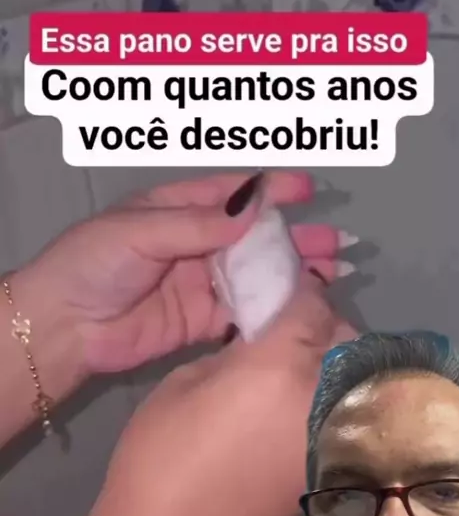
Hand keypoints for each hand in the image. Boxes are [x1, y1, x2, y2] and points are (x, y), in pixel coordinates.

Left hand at [17, 171, 347, 374]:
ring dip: (291, 274)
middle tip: (337, 242)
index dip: (271, 190)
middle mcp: (195, 244)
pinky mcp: (200, 322)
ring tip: (332, 273)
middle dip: (295, 238)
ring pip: (255, 276)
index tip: (309, 189)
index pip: (232, 194)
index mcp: (177, 209)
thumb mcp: (141, 231)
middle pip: (254, 238)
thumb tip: (254, 210)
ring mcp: (200, 284)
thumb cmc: (94, 264)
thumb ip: (197, 224)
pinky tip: (300, 308)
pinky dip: (270, 311)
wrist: (64, 326)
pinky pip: (241, 313)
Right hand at [91, 273, 356, 515]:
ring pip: (350, 381)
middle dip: (324, 325)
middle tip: (292, 328)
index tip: (287, 287)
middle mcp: (321, 397)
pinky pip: (340, 419)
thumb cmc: (162, 455)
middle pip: (344, 339)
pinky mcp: (327, 472)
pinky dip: (328, 403)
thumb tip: (258, 346)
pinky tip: (297, 409)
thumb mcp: (185, 382)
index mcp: (282, 364)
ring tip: (298, 367)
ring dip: (332, 364)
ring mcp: (330, 439)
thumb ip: (233, 353)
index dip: (301, 290)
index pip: (313, 305)